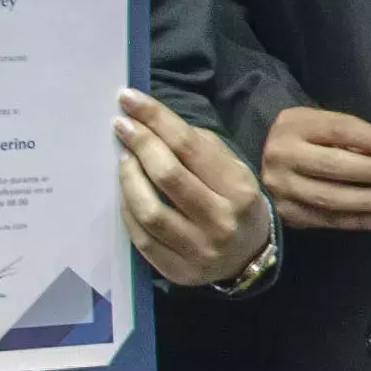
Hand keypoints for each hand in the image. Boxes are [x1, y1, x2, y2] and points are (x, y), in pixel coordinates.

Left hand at [115, 93, 271, 285]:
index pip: (189, 146)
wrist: (249, 256)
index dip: (156, 118)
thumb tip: (150, 121)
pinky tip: (126, 193)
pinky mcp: (179, 271)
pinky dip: (128, 211)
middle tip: (122, 125)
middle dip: (140, 143)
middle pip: (168, 175)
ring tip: (124, 159)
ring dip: (129, 179)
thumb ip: (199, 145)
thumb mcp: (232, 169)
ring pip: (150, 210)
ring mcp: (199, 250)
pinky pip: (142, 238)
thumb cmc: (235, 202)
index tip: (129, 99)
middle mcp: (221, 220)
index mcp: (238, 189)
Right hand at [259, 104, 370, 230]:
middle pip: (331, 164)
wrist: (269, 166)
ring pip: (328, 196)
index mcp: (294, 125)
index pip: (338, 129)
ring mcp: (281, 187)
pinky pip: (326, 220)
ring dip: (366, 200)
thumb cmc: (308, 143)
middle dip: (370, 171)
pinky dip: (357, 221)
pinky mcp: (287, 213)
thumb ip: (352, 138)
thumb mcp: (322, 127)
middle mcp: (282, 155)